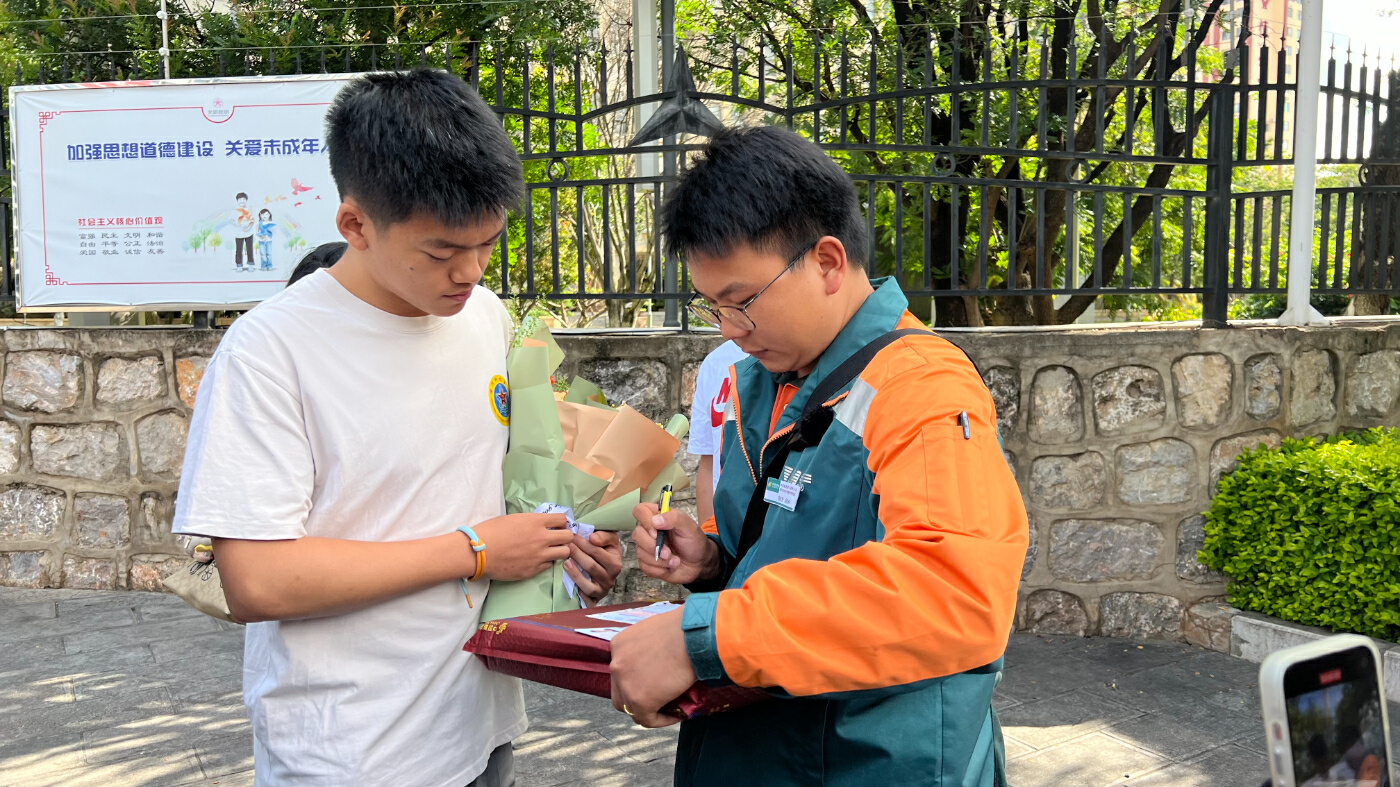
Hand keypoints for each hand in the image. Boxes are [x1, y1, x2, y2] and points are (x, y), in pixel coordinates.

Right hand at [472, 513, 572, 580]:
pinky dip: (546, 562)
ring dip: (560, 551)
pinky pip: (549, 565)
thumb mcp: (513, 519)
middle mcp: (542, 539)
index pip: (562, 519)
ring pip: (564, 553)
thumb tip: (541, 525)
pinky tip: (537, 560)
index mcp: (536, 522)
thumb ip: (531, 522)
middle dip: (565, 537)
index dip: (561, 522)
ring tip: (550, 551)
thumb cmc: (491, 531)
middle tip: (557, 539)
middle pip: (569, 537)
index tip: (557, 526)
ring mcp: (539, 556)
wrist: (478, 553)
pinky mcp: (533, 570)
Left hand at [564, 530, 622, 603]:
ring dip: (575, 574)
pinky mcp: (594, 600)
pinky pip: (585, 600)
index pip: (597, 553)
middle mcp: (610, 579)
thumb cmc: (606, 551)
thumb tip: (592, 538)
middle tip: (566, 545)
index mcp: (615, 564)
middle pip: (591, 567)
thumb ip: (604, 536)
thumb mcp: (610, 540)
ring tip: (565, 562)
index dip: (584, 543)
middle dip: (577, 555)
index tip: (572, 536)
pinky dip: (577, 592)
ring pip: (588, 586)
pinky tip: (568, 582)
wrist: (606, 568)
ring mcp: (602, 591)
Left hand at [610, 609, 695, 727]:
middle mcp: (616, 664)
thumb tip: (661, 660)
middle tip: (658, 697)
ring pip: (630, 707)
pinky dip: (662, 720)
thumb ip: (650, 647)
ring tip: (668, 709)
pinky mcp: (640, 701)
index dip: (637, 679)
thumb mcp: (657, 632)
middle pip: (620, 690)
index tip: (656, 682)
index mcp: (619, 644)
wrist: (694, 636)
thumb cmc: (685, 629)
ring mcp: (625, 683)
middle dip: (636, 696)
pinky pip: (647, 719)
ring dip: (647, 710)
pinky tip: (677, 715)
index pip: (622, 670)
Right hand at [631, 503, 717, 585]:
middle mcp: (648, 531)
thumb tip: (655, 520)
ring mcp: (646, 547)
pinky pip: (645, 567)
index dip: (645, 521)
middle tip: (669, 552)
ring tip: (674, 560)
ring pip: (640, 553)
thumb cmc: (694, 542)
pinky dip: (660, 569)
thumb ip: (674, 518)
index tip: (657, 532)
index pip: (640, 511)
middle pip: (637, 534)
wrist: (699, 563)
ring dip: (661, 561)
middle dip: (654, 547)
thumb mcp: (689, 526)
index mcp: (657, 517)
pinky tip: (670, 566)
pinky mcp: (647, 562)